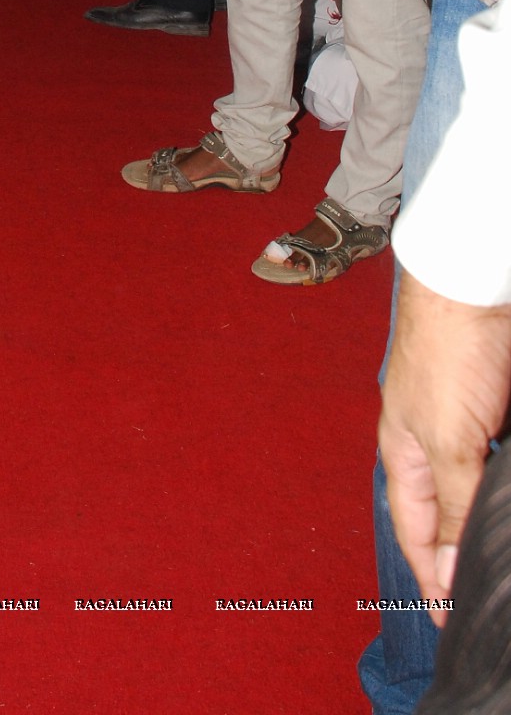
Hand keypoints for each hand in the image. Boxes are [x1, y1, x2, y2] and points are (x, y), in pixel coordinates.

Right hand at [379, 270, 510, 622]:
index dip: (429, 575)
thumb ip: (451, 507)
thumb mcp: (451, 442)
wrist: (473, 284)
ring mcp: (465, 422)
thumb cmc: (446, 348)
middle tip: (480, 592)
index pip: (413, 531)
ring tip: (498, 553)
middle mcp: (430, 441)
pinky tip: (510, 492)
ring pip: (476, 486)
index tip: (446, 619)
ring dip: (484, 515)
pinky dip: (502, 481)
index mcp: (403, 452)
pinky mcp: (495, 405)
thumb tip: (445, 572)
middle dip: (456, 551)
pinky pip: (498, 461)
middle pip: (444, 511)